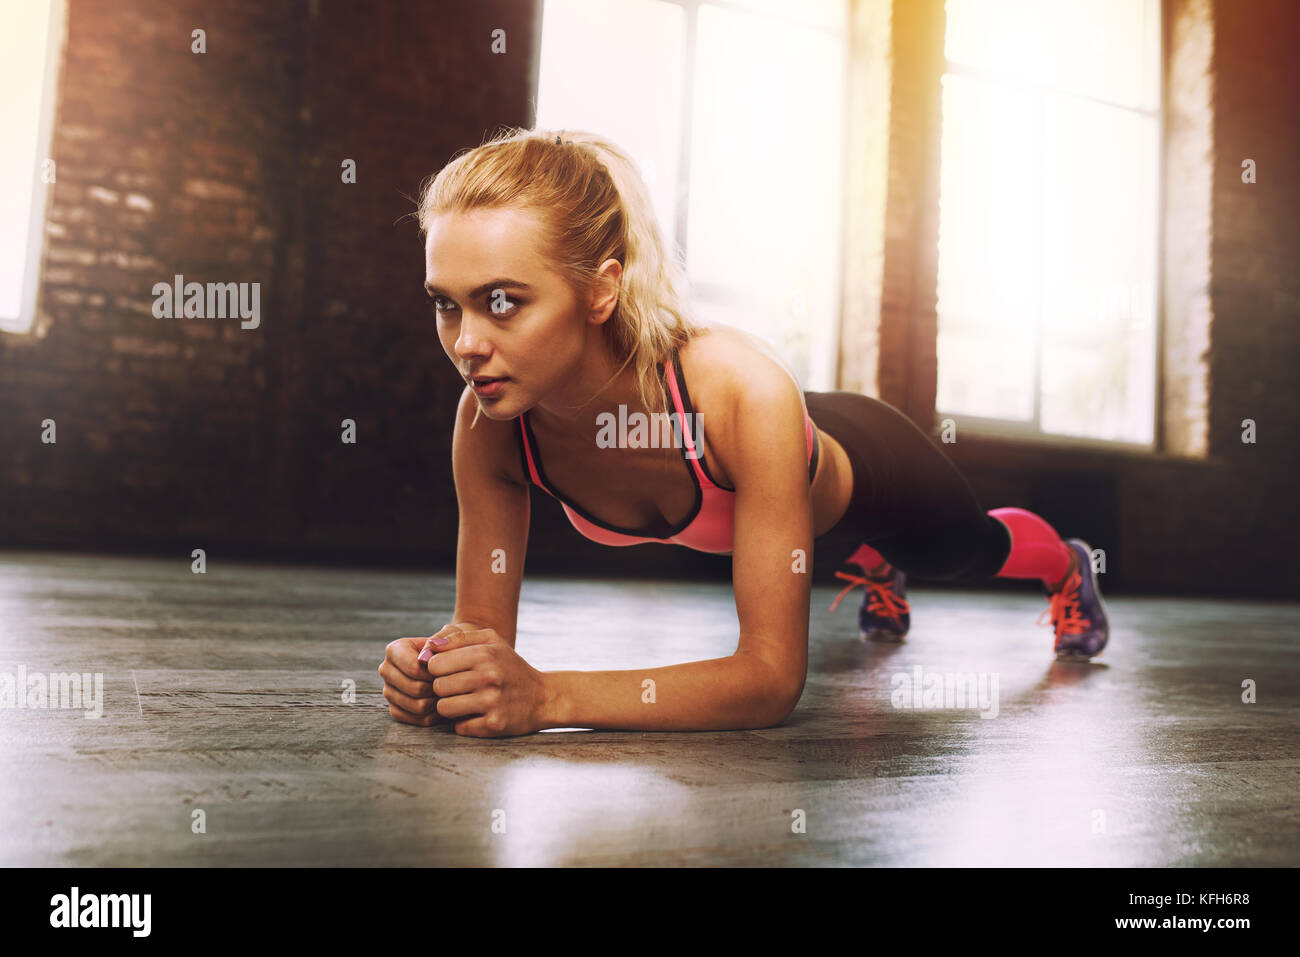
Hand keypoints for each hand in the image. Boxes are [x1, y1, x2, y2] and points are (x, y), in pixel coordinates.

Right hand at [378, 634, 446, 726]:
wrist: (450, 662)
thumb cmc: (452, 648)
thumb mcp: (451, 637)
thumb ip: (444, 638)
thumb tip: (432, 648)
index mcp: (394, 650)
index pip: (414, 668)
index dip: (435, 673)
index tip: (449, 670)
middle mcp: (386, 670)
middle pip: (415, 688)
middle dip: (437, 688)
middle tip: (452, 684)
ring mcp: (388, 691)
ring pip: (417, 706)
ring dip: (437, 702)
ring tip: (449, 693)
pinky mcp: (395, 710)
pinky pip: (417, 720)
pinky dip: (434, 715)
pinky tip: (442, 704)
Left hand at [419, 623, 550, 736]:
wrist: (542, 697)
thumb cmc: (511, 667)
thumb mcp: (491, 641)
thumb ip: (458, 638)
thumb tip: (428, 646)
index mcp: (485, 654)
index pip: (435, 664)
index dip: (437, 669)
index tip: (448, 672)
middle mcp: (488, 677)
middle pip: (438, 687)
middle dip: (443, 689)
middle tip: (457, 688)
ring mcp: (491, 702)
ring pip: (444, 708)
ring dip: (450, 707)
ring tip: (464, 701)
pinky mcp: (494, 725)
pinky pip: (459, 727)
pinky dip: (463, 722)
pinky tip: (476, 714)